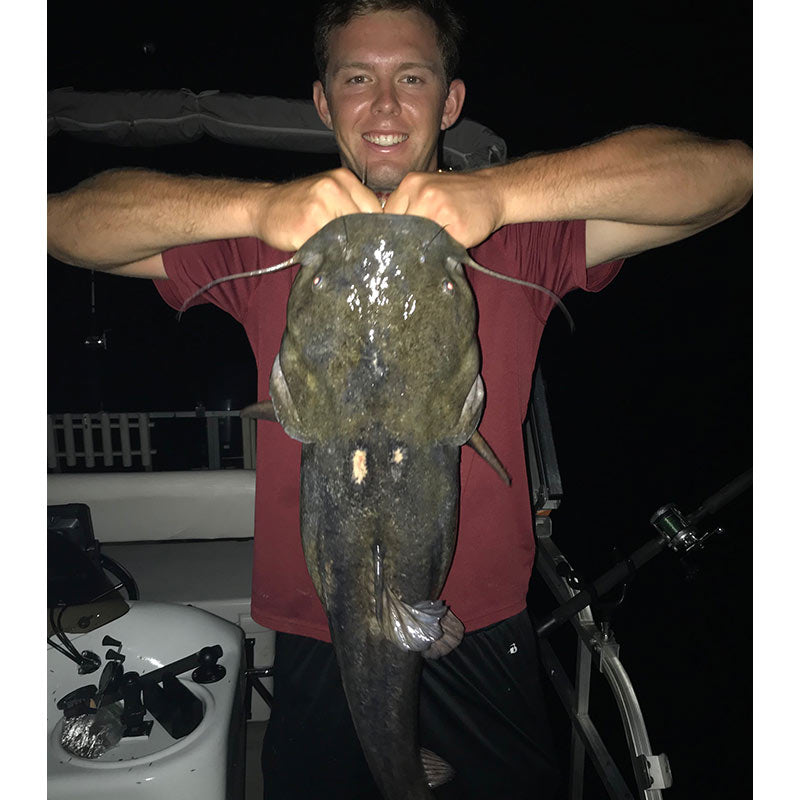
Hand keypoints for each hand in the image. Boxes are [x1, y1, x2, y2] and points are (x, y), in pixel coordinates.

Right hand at [253, 168, 383, 250]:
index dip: (374, 228)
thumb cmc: (301, 204)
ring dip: (343, 249)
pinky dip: (326, 254)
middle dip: (360, 239)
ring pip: (348, 237)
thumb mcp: (330, 193)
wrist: (263, 205)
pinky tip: (319, 250)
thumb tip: (382, 231)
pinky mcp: (306, 227)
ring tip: (333, 248)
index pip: (376, 209)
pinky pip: (327, 247)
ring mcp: (319, 207)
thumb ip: (354, 205)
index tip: (369, 239)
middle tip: (352, 248)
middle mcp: (333, 189)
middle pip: (364, 224)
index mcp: (344, 179)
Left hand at [383, 170, 504, 248]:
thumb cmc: (456, 194)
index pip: (387, 216)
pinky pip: (440, 247)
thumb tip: (387, 234)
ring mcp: (440, 211)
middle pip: (400, 230)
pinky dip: (442, 249)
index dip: (392, 231)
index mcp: (411, 184)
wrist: (493, 191)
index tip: (398, 238)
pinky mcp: (457, 228)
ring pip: (418, 241)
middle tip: (418, 243)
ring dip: (425, 246)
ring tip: (435, 240)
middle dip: (407, 240)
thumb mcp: (426, 188)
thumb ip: (406, 205)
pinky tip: (449, 240)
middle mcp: (423, 194)